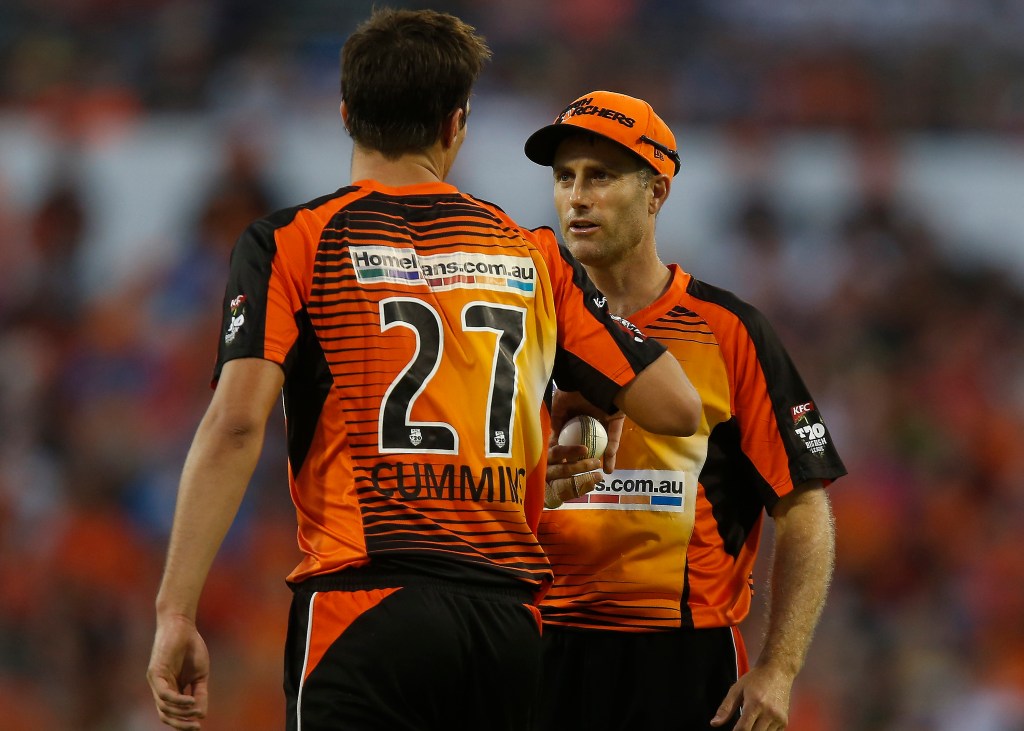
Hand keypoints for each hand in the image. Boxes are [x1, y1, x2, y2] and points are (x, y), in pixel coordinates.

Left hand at [147, 614, 209, 729]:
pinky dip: (178, 701)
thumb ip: (200, 693)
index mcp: (172, 689)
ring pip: (164, 708)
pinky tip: (190, 700)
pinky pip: (164, 695)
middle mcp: (161, 688)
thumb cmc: (191, 647)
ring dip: (181, 713)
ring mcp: (156, 682)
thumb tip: (202, 715)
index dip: (184, 723)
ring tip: (196, 710)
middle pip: (165, 716)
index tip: (199, 727)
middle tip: (196, 727)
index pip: (173, 714)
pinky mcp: (155, 673)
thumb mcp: (201, 674)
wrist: (182, 625)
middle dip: (181, 724)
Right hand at [545, 443, 602, 507]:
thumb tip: (575, 437)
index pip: (557, 453)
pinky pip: (565, 494)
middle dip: (583, 466)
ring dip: (584, 479)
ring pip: (565, 484)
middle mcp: (543, 471)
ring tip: (599, 476)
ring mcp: (545, 486)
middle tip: (597, 463)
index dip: (571, 451)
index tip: (586, 449)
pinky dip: (580, 489)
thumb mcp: (549, 453)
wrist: (533, 486)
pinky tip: (591, 485)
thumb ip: (558, 446)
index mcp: (543, 457)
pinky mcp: (549, 498)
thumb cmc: (546, 465)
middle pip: (563, 470)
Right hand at [549, 390, 625, 471]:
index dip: (568, 445)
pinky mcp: (616, 418)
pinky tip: (608, 464)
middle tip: (583, 469)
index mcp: (575, 411)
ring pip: (603, 440)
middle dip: (586, 454)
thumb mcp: (559, 402)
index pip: (570, 431)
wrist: (597, 377)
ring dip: (603, 456)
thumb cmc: (575, 388)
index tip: (564, 461)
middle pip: (588, 438)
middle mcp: (589, 415)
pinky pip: (614, 436)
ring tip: (600, 472)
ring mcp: (604, 417)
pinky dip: (612, 450)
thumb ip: (556, 417)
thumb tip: (553, 436)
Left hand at [711, 663, 792, 730]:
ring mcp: (779, 718)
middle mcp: (769, 712)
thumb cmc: (755, 679)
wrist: (777, 672)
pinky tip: (759, 724)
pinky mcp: (784, 721)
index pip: (743, 728)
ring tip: (749, 723)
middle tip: (740, 726)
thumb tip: (714, 723)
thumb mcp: (736, 689)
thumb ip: (725, 708)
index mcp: (755, 703)